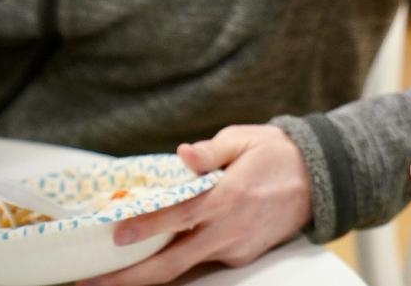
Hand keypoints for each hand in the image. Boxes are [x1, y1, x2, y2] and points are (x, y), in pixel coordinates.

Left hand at [77, 125, 311, 285]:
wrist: (320, 179)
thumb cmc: (276, 153)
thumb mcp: (244, 139)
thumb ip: (211, 151)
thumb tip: (183, 154)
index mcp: (227, 196)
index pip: (179, 216)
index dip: (147, 228)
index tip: (116, 235)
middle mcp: (229, 230)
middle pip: (173, 265)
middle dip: (130, 278)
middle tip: (90, 283)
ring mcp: (236, 249)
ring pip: (185, 269)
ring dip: (147, 275)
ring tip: (109, 277)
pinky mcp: (243, 257)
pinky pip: (204, 261)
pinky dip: (177, 262)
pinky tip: (152, 256)